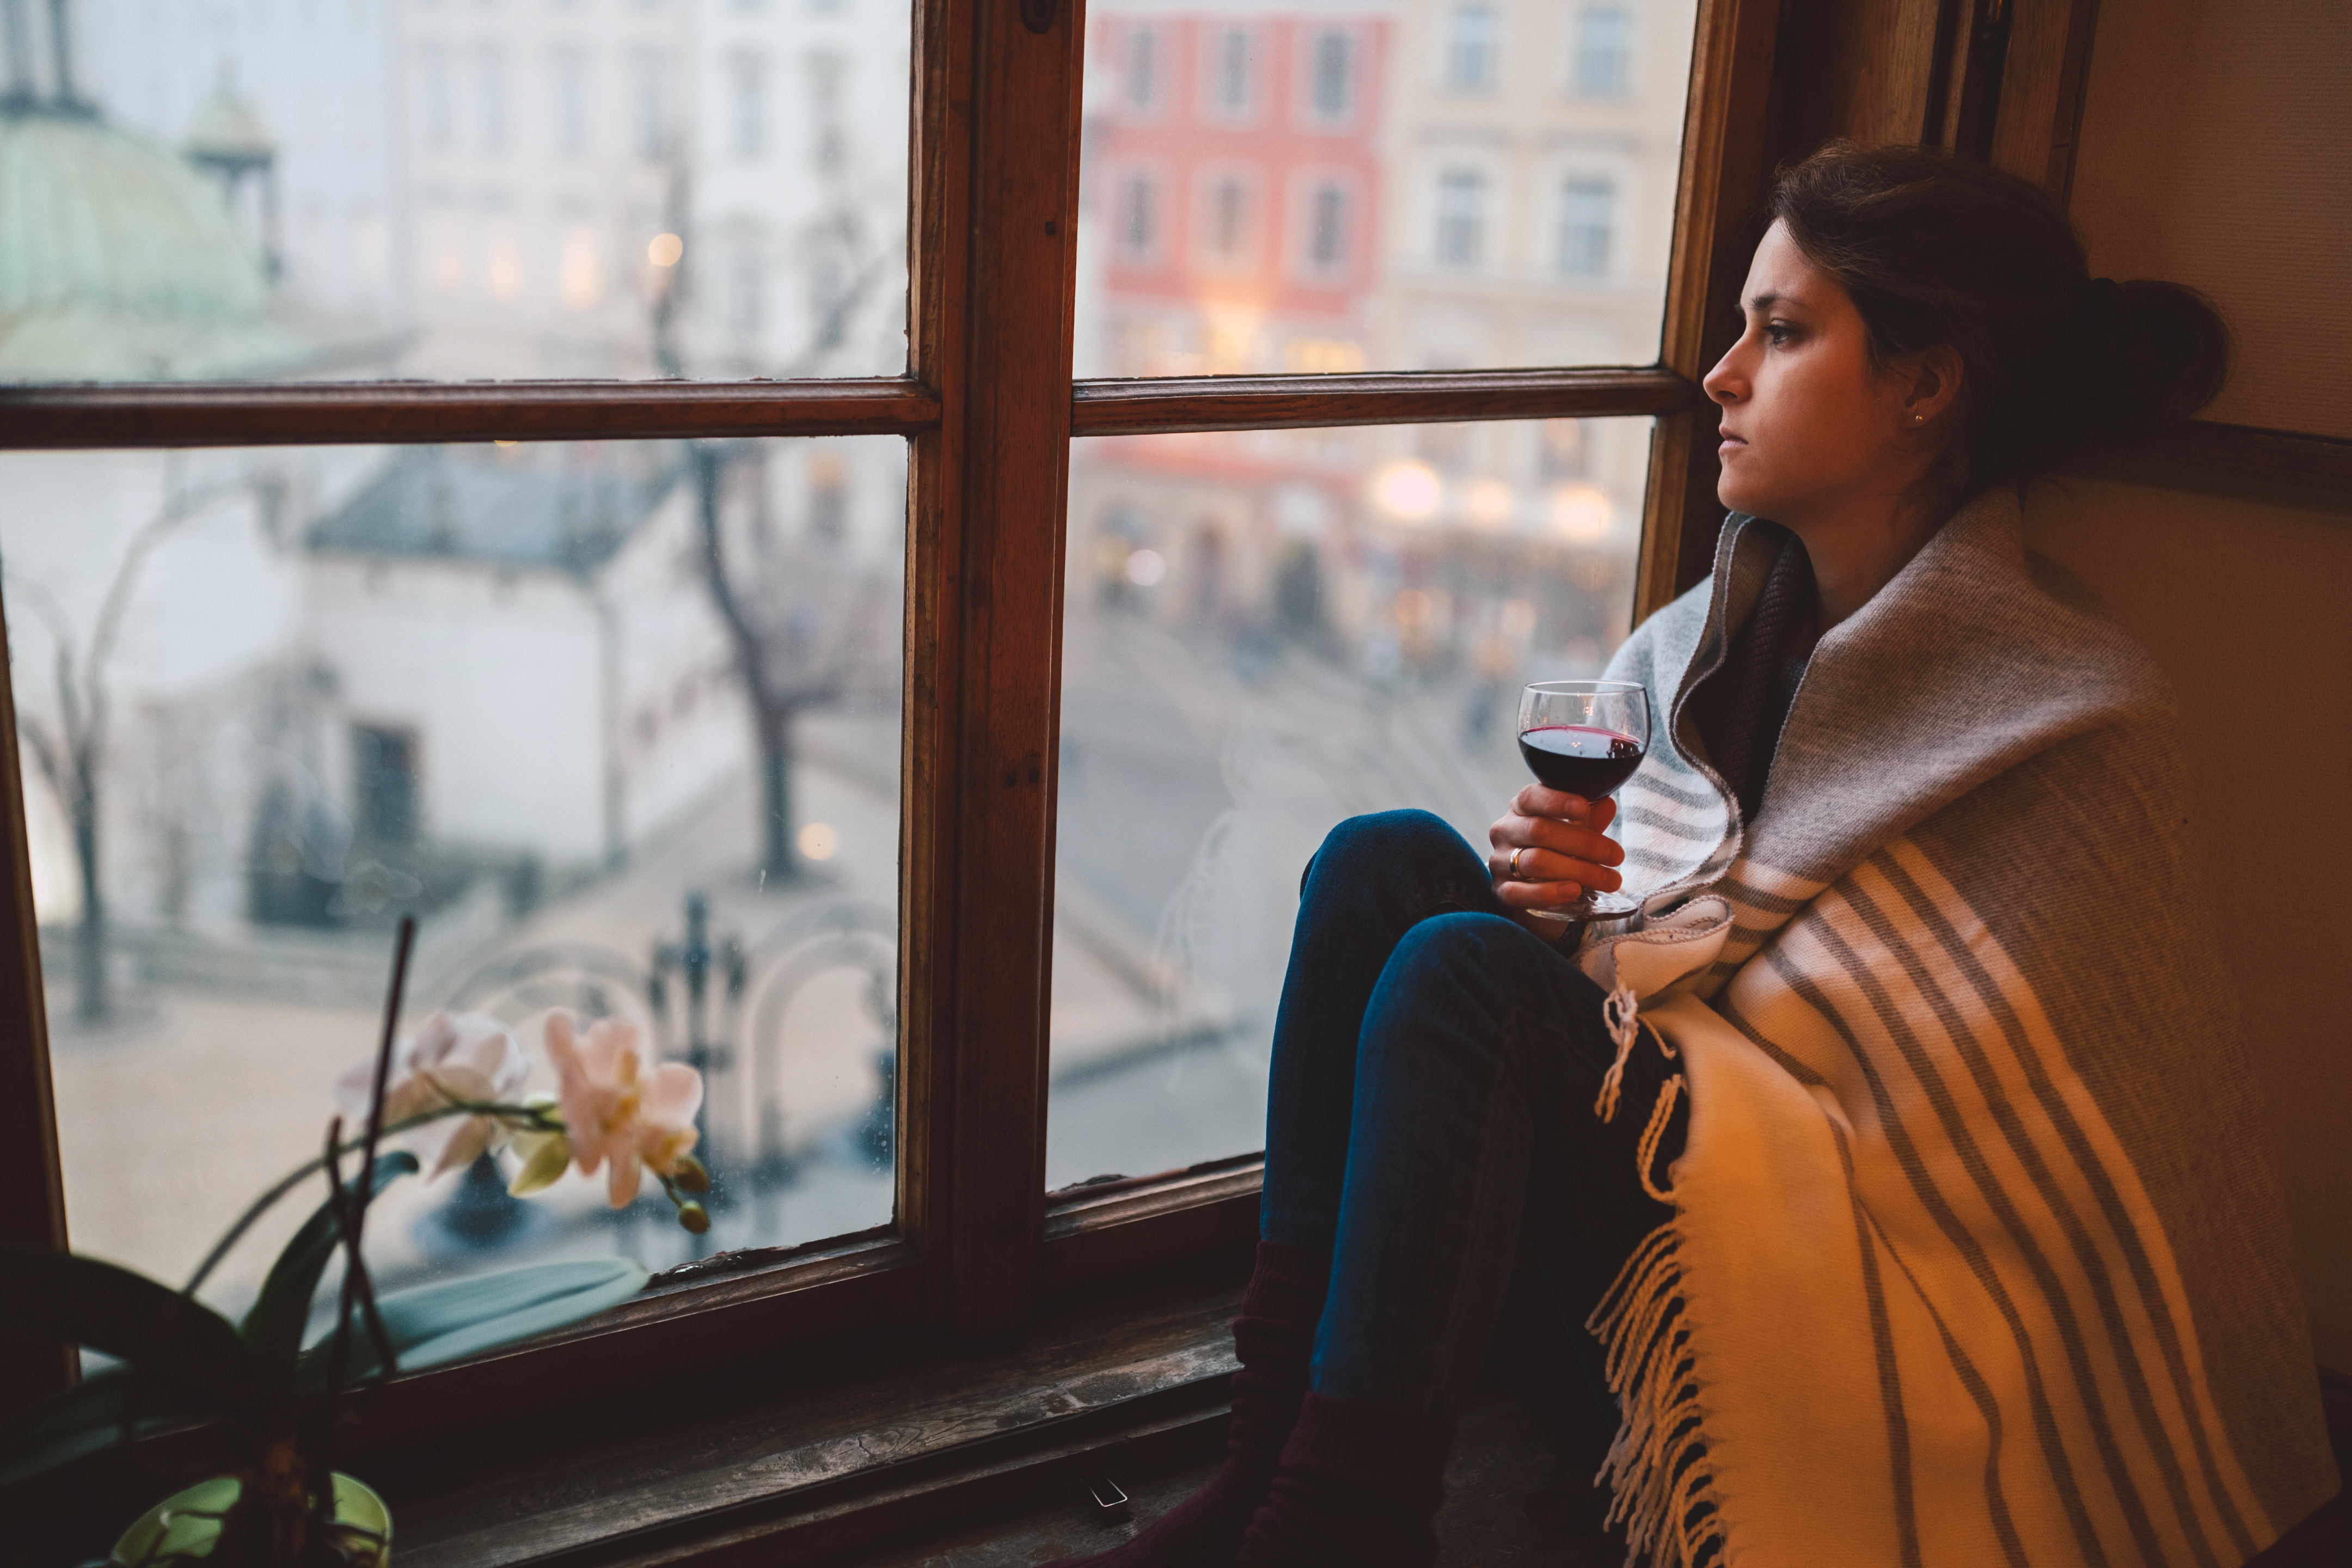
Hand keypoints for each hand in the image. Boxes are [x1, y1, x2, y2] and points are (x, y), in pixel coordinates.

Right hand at [1489, 784, 1623, 928]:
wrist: (1533, 886)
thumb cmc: (1555, 848)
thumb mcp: (1572, 829)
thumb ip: (1588, 818)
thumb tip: (1607, 804)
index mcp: (1520, 808)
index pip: (1531, 797)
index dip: (1557, 801)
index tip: (1583, 809)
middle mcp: (1505, 831)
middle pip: (1539, 830)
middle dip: (1583, 844)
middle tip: (1616, 856)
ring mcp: (1499, 862)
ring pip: (1535, 862)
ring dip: (1578, 871)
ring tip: (1610, 880)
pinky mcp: (1501, 891)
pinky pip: (1520, 893)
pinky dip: (1549, 892)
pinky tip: (1574, 891)